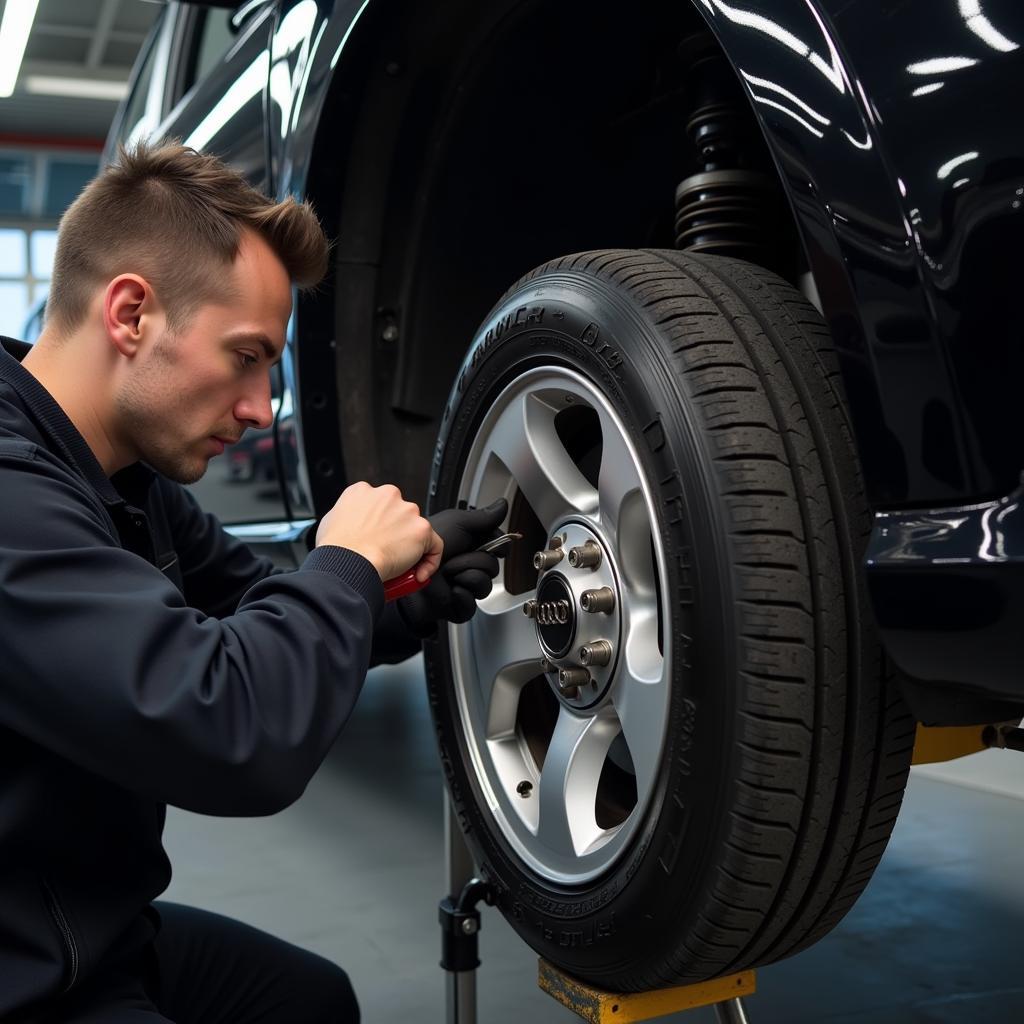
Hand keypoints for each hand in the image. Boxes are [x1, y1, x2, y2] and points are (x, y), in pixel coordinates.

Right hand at [315, 482, 441, 582]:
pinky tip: (418, 573)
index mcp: (363, 491)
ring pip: (416, 529)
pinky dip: (429, 560)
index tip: (376, 539)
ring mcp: (407, 511)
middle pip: (399, 514)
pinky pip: (434, 545)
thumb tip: (350, 527)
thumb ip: (346, 517)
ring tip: (399, 568)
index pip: (378, 505)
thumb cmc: (337, 548)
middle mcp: (387, 495)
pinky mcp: (421, 529)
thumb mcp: (330, 521)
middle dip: (395, 534)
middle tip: (387, 554)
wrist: (348, 561)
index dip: (379, 524)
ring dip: (411, 547)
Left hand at [397, 499, 507, 636]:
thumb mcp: (456, 523)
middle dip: (473, 559)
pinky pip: (471, 604)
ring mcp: (463, 585)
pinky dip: (460, 595)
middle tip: (455, 555)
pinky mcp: (457, 605)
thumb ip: (483, 517)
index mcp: (470, 545)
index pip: (497, 547)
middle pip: (493, 566)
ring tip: (448, 570)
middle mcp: (468, 564)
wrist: (401, 570)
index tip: (496, 545)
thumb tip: (503, 506)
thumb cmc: (420, 545)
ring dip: (464, 574)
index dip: (498, 546)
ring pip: (485, 585)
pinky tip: (450, 587)